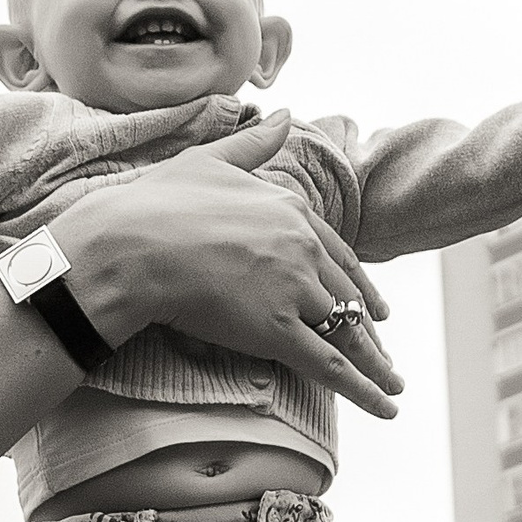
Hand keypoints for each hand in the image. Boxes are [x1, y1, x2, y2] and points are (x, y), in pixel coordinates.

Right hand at [47, 115, 403, 418]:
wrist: (129, 246)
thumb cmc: (155, 204)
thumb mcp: (210, 160)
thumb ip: (254, 145)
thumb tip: (284, 114)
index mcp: (291, 209)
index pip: (338, 255)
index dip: (357, 284)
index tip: (372, 305)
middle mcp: (302, 247)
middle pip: (345, 297)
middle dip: (367, 330)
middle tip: (384, 354)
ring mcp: (293, 289)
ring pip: (345, 333)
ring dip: (374, 366)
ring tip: (392, 388)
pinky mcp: (277, 330)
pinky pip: (331, 366)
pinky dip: (364, 391)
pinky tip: (385, 406)